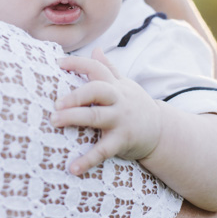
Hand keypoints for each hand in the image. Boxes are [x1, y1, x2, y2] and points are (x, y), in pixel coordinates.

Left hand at [52, 48, 161, 174]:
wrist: (162, 132)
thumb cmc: (134, 104)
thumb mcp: (124, 85)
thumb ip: (109, 68)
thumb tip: (96, 49)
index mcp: (114, 85)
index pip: (96, 68)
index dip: (78, 63)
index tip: (58, 62)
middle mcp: (117, 100)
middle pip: (97, 90)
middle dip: (76, 93)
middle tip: (55, 101)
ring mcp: (120, 120)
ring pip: (96, 116)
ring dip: (74, 118)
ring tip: (54, 120)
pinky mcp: (122, 141)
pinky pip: (103, 150)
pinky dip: (88, 160)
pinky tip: (72, 168)